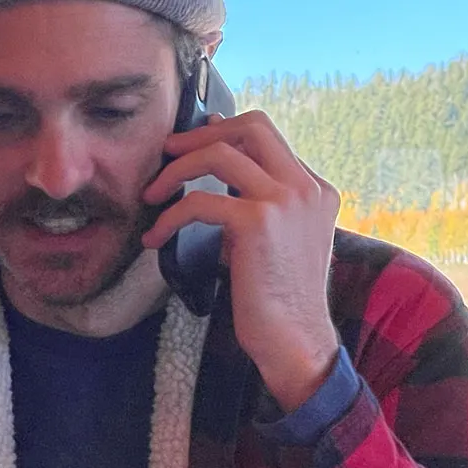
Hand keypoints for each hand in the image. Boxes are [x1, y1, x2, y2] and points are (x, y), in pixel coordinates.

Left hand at [141, 108, 341, 411]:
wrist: (294, 341)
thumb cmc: (277, 300)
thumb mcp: (274, 241)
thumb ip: (254, 205)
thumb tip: (215, 175)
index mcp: (315, 189)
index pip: (268, 137)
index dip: (225, 131)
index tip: (192, 139)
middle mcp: (307, 187)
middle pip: (253, 126)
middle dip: (203, 133)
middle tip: (168, 150)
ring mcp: (286, 200)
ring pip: (221, 153)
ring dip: (177, 168)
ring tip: (152, 193)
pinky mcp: (258, 222)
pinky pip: (199, 202)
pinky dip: (169, 217)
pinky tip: (155, 238)